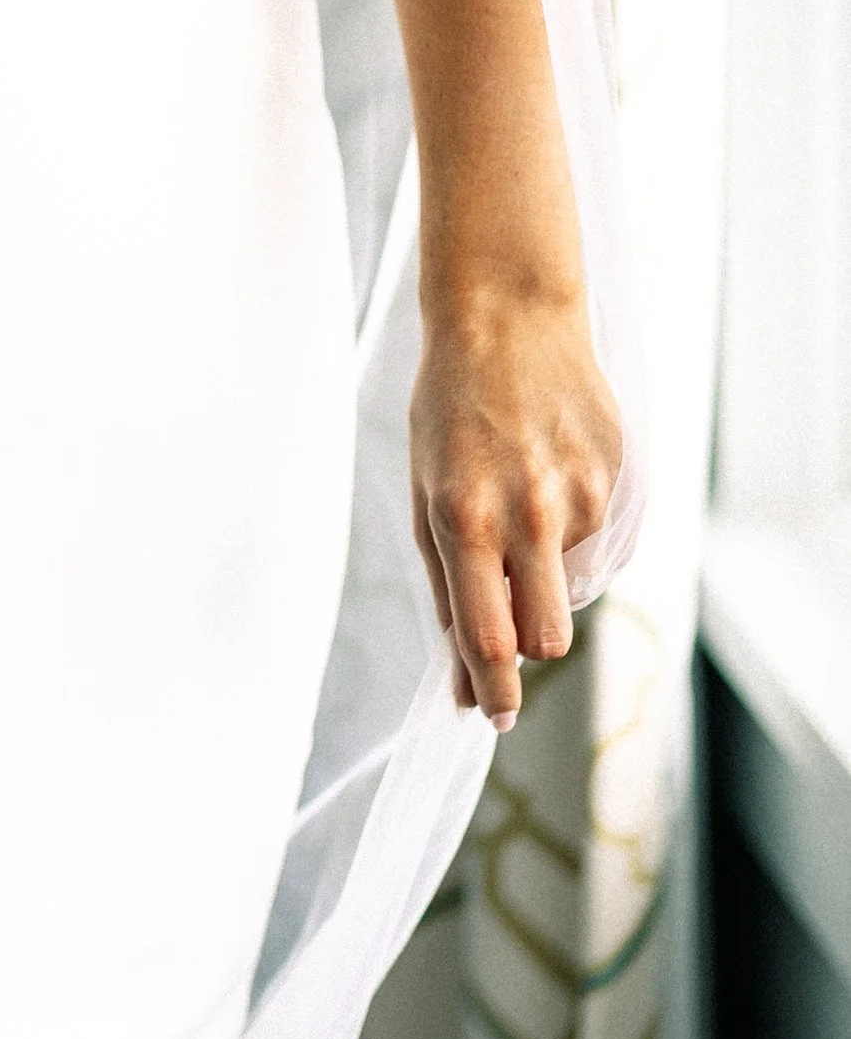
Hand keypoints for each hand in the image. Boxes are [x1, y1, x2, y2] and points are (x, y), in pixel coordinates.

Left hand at [408, 292, 621, 727]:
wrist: (508, 320)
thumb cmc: (450, 409)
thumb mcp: (424, 492)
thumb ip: (446, 587)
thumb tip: (461, 677)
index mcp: (466, 519)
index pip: (491, 639)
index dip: (493, 693)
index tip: (493, 719)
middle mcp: (527, 514)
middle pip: (548, 637)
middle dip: (529, 644)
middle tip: (509, 609)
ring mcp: (578, 498)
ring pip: (570, 585)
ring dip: (545, 565)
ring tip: (518, 494)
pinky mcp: (615, 480)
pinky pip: (592, 538)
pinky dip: (569, 521)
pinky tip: (547, 468)